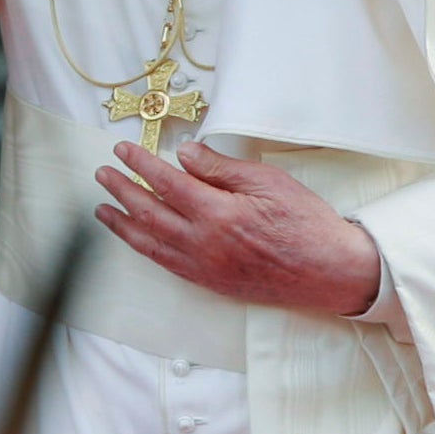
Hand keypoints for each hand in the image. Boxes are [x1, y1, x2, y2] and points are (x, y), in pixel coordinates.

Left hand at [94, 141, 383, 315]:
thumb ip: (220, 169)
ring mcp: (204, 268)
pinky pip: (167, 264)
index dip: (140, 164)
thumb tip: (183, 153)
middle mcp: (203, 244)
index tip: (121, 149)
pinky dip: (145, 249)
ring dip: (123, 225)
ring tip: (103, 210)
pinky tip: (137, 239)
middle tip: (102, 174)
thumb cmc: (305, 222)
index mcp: (217, 214)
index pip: (165, 183)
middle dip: (121, 191)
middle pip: (148, 213)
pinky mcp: (211, 284)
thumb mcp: (267, 182)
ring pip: (150, 244)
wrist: (332, 272)